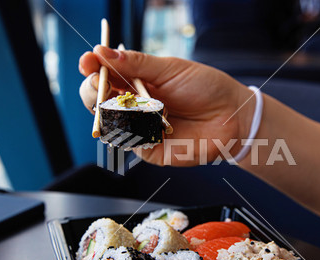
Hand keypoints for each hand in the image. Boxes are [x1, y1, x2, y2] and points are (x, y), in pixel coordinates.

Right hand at [78, 45, 254, 165]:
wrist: (231, 117)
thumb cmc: (205, 88)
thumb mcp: (170, 69)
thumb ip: (136, 64)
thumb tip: (102, 51)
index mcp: (138, 82)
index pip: (106, 75)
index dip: (93, 68)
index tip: (87, 61)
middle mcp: (135, 105)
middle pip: (99, 100)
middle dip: (94, 89)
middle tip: (98, 81)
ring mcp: (140, 128)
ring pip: (109, 121)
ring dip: (110, 109)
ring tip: (125, 99)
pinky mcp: (148, 148)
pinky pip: (129, 139)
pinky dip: (131, 128)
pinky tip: (141, 118)